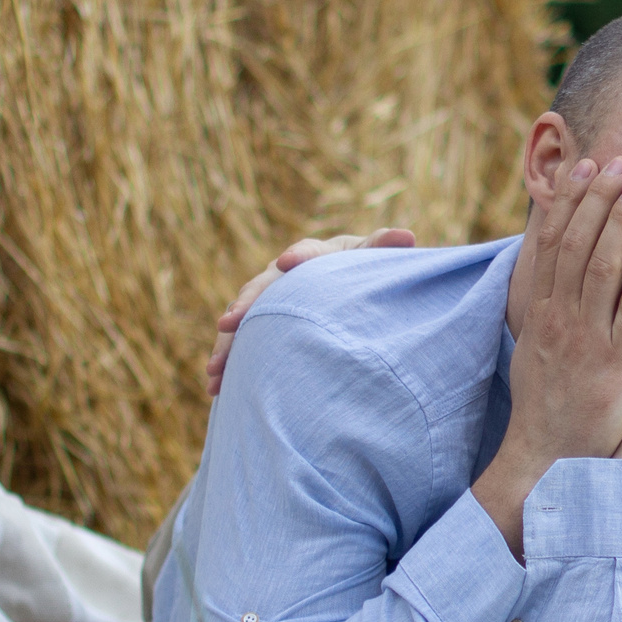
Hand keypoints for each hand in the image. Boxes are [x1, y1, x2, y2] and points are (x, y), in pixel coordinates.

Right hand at [206, 228, 415, 395]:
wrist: (348, 289)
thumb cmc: (364, 270)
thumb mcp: (374, 258)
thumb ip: (385, 246)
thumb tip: (406, 235)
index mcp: (315, 255)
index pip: (306, 254)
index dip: (298, 257)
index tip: (287, 264)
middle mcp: (283, 275)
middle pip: (261, 288)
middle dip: (245, 306)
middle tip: (229, 324)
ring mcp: (268, 300)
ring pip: (244, 318)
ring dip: (228, 343)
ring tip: (216, 368)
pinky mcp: (261, 325)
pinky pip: (241, 343)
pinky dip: (230, 362)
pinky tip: (217, 386)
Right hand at [471, 159, 621, 558]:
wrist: (550, 459)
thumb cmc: (548, 408)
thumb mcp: (538, 351)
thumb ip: (548, 311)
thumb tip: (553, 278)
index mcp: (540, 313)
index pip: (551, 244)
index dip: (568, 202)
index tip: (584, 169)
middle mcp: (558, 318)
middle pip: (575, 244)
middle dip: (595, 198)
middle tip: (616, 159)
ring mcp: (585, 338)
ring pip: (600, 266)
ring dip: (617, 220)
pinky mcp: (614, 361)